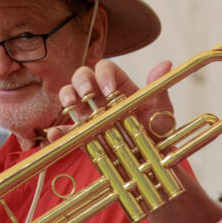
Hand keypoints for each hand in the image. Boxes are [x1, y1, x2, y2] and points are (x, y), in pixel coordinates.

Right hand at [46, 59, 173, 142]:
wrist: (150, 158)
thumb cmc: (155, 130)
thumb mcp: (161, 110)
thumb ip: (159, 88)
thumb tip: (166, 64)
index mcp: (119, 85)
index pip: (106, 68)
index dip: (104, 74)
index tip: (110, 89)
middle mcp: (100, 95)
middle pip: (82, 76)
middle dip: (81, 81)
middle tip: (88, 94)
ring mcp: (88, 113)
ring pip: (69, 95)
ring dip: (66, 96)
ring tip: (71, 106)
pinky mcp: (82, 134)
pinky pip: (66, 130)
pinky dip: (57, 132)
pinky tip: (55, 134)